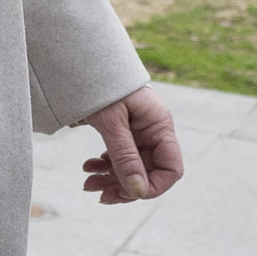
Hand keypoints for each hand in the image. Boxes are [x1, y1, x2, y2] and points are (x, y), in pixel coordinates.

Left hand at [80, 86, 183, 205]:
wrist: (85, 61)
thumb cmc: (102, 86)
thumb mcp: (111, 122)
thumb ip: (124, 156)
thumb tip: (137, 191)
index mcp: (160, 126)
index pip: (171, 169)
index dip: (153, 186)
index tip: (127, 192)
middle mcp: (153, 132)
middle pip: (149, 173)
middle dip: (124, 187)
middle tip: (98, 194)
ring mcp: (138, 134)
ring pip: (132, 169)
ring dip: (111, 180)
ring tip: (87, 183)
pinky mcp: (123, 133)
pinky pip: (119, 158)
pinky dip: (104, 167)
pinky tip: (88, 167)